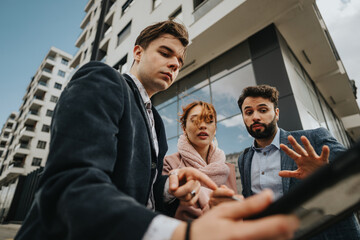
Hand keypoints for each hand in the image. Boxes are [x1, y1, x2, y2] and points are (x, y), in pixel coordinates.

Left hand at [168, 167, 216, 205]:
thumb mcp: (172, 174)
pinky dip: (182, 202)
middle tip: (173, 188)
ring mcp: (197, 190)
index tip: (215, 188)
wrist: (177, 182)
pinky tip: (181, 198)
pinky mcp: (196, 198)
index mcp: (192, 173)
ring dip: (180, 196)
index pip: (201, 177)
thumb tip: (173, 189)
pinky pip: (190, 203)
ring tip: (178, 191)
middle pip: (188, 189)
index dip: (208, 182)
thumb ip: (172, 180)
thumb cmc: (176, 176)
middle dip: (178, 191)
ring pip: (189, 198)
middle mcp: (197, 181)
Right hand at [171, 189, 298, 239]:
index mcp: (240, 233)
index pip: (275, 227)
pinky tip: (262, 236)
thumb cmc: (208, 227)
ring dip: (279, 238)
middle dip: (286, 231)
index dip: (289, 221)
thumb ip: (248, 205)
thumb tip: (270, 195)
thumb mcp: (224, 211)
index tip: (293, 216)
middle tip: (283, 222)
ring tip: (272, 230)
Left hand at [279, 135, 329, 178]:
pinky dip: (325, 152)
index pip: (292, 154)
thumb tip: (279, 173)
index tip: (281, 145)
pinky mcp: (322, 161)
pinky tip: (325, 147)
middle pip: (299, 149)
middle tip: (289, 137)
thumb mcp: (299, 174)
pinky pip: (324, 156)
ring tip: (303, 138)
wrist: (320, 178)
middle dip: (294, 144)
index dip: (287, 150)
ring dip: (306, 144)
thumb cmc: (309, 174)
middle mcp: (306, 157)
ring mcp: (314, 158)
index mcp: (300, 160)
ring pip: (310, 150)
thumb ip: (289, 173)